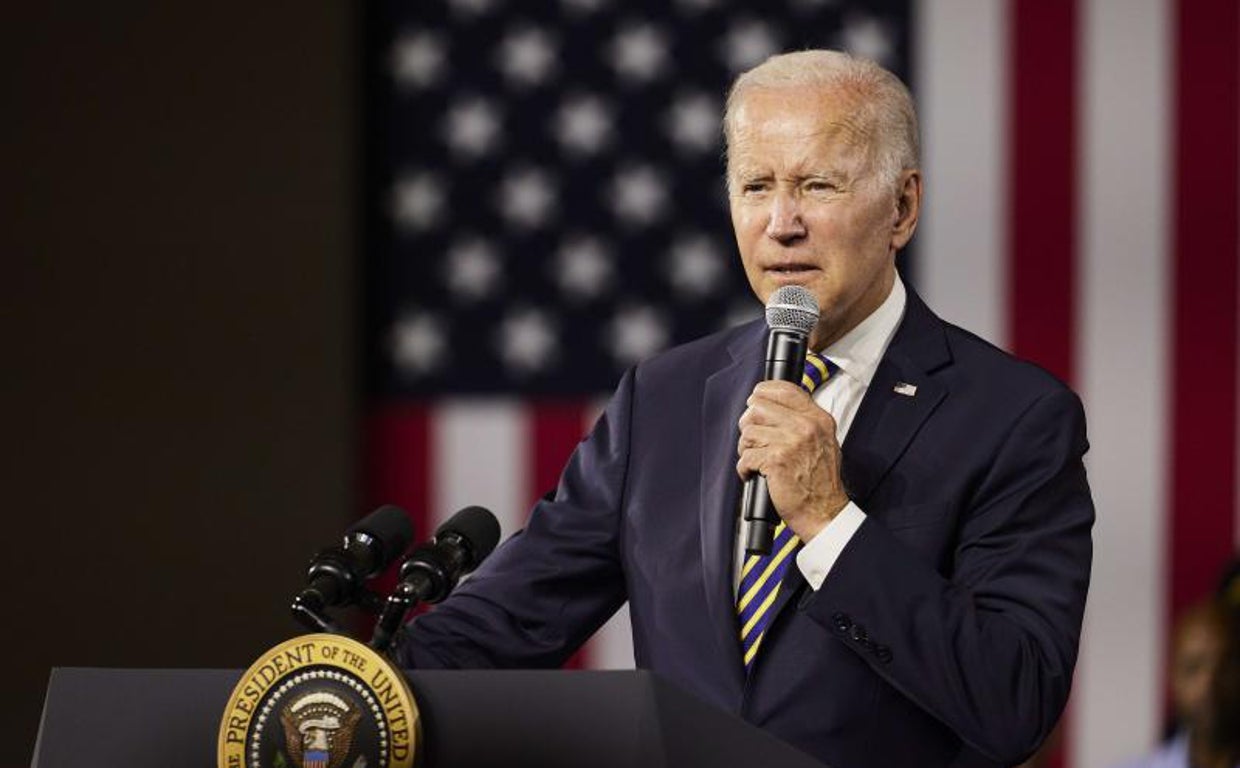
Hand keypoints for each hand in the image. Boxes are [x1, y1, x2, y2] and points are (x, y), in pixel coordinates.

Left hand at [736, 380, 849, 541]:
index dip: (762, 392)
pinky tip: (753, 475)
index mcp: (818, 419)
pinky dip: (744, 468)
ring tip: (755, 461)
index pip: (784, 389)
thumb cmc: (820, 482)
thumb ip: (803, 421)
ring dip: (745, 448)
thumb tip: (770, 406)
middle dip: (749, 425)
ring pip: (748, 432)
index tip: (755, 401)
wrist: (824, 512)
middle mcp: (806, 426)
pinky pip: (745, 456)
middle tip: (753, 441)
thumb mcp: (823, 441)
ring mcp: (791, 442)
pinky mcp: (776, 461)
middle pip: (758, 407)